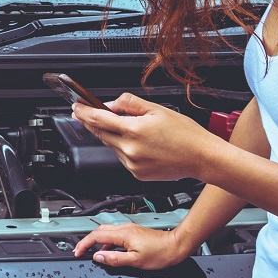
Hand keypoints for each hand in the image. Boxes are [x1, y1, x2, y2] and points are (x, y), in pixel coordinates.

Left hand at [72, 93, 226, 180]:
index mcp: (134, 130)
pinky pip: (123, 158)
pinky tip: (140, 144)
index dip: (83, 112)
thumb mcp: (157, 109)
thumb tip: (110, 104)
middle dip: (92, 123)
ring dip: (113, 136)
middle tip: (85, 113)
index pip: (98, 119)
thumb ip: (129, 104)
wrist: (201, 158)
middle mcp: (130, 149)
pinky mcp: (137, 174)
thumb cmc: (185, 134)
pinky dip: (125, 149)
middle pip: (101, 133)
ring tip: (131, 129)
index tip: (75, 108)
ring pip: (112, 146)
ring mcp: (132, 164)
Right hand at [72, 223, 188, 268]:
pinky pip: (115, 234)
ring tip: (93, 253)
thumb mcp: (135, 261)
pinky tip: (110, 251)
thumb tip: (98, 257)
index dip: (84, 244)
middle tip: (80, 251)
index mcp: (123, 234)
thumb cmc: (160, 254)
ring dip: (97, 241)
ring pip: (107, 232)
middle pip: (99, 231)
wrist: (175, 246)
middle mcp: (125, 228)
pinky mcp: (133, 232)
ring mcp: (129, 229)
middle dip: (87, 241)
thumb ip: (115, 259)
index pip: (96, 236)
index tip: (78, 251)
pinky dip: (107, 242)